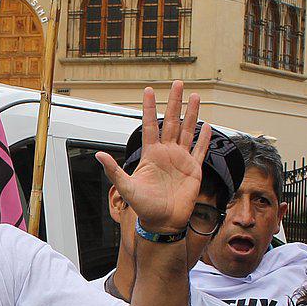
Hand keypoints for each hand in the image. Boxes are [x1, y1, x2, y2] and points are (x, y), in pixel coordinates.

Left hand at [95, 82, 210, 233]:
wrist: (162, 222)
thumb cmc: (144, 207)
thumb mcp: (126, 188)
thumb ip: (113, 171)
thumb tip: (99, 156)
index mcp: (151, 154)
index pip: (149, 125)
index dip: (149, 108)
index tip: (149, 90)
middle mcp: (166, 153)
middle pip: (172, 122)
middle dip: (175, 102)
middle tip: (178, 83)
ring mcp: (181, 160)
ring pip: (188, 131)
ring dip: (191, 114)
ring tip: (195, 96)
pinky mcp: (194, 170)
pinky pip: (200, 150)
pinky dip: (205, 138)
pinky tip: (208, 125)